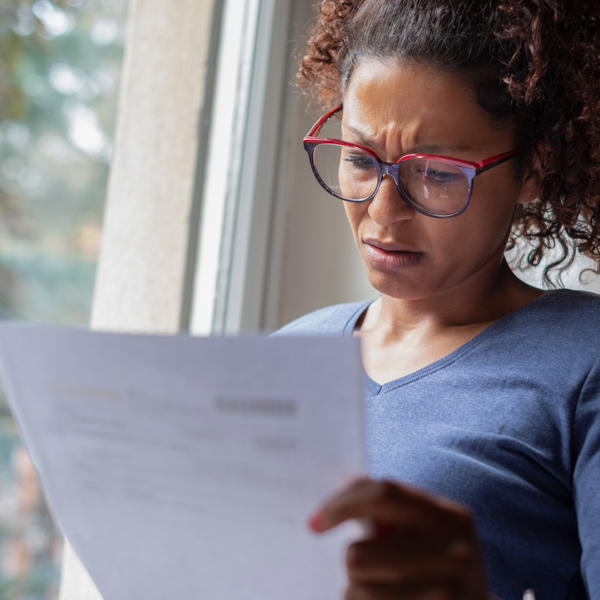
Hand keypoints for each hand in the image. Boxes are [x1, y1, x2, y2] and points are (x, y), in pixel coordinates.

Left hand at [308, 478, 489, 599]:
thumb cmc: (433, 563)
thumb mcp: (420, 529)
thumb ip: (381, 506)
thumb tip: (329, 495)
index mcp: (448, 516)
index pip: (383, 493)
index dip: (340, 504)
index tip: (314, 523)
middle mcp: (454, 552)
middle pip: (358, 554)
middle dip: (352, 560)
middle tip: (367, 565)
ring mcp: (446, 592)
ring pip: (358, 589)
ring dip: (357, 589)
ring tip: (382, 588)